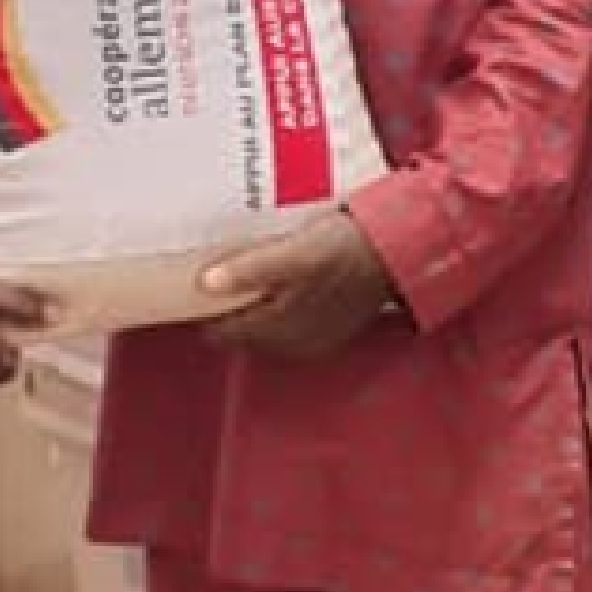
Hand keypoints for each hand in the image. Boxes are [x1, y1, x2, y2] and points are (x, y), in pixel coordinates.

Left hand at [201, 212, 399, 360]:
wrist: (399, 252)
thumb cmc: (347, 248)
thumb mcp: (297, 253)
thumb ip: (252, 270)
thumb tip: (205, 284)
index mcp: (279, 328)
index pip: (221, 332)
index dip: (204, 309)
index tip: (192, 282)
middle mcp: (293, 343)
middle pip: (242, 331)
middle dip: (226, 306)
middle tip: (212, 271)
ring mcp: (312, 337)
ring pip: (264, 327)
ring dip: (251, 304)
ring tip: (241, 271)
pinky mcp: (328, 326)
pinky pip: (287, 320)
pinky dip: (275, 303)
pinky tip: (278, 280)